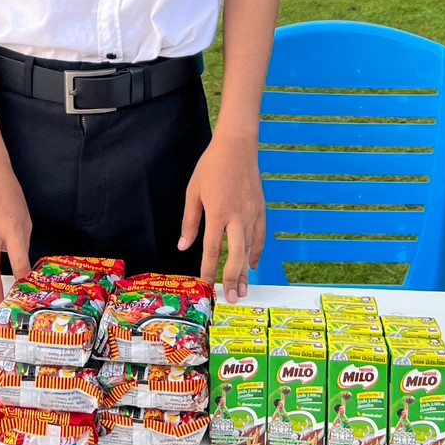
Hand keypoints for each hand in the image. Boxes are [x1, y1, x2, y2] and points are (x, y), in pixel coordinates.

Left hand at [177, 133, 265, 303]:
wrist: (237, 147)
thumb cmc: (211, 167)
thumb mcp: (194, 192)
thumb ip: (190, 222)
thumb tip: (183, 247)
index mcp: (217, 212)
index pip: (212, 248)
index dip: (209, 270)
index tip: (206, 285)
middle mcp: (237, 216)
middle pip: (236, 254)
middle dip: (233, 278)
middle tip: (232, 297)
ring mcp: (251, 213)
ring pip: (250, 248)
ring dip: (246, 271)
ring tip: (244, 290)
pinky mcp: (260, 209)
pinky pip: (260, 236)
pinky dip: (257, 252)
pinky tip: (252, 264)